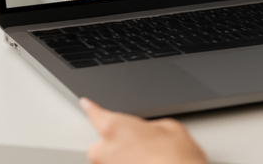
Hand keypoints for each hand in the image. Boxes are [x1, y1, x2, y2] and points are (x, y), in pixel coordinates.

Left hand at [81, 98, 207, 163]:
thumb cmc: (176, 158)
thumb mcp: (170, 128)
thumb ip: (149, 127)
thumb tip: (149, 131)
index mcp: (115, 128)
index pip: (95, 114)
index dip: (91, 108)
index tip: (86, 104)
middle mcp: (106, 152)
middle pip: (99, 145)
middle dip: (113, 144)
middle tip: (139, 146)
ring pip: (109, 162)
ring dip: (122, 160)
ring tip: (147, 159)